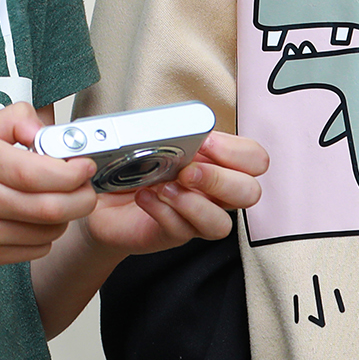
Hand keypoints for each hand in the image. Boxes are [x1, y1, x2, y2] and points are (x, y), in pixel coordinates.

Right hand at [0, 102, 96, 270]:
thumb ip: (15, 120)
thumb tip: (49, 132)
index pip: (40, 172)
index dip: (73, 172)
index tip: (84, 165)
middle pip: (52, 208)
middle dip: (82, 198)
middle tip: (86, 187)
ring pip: (47, 232)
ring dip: (66, 217)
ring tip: (60, 201)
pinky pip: (32, 251)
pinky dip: (46, 237)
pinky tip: (36, 221)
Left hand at [83, 131, 267, 256]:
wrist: (103, 197)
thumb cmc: (132, 163)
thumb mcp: (152, 137)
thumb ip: (171, 130)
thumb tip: (176, 125)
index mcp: (217, 160)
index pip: (254, 158)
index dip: (237, 152)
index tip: (206, 141)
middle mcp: (214, 191)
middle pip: (250, 193)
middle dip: (220, 180)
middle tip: (187, 171)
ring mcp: (196, 215)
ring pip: (222, 224)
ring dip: (192, 203)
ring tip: (163, 187)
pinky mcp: (174, 234)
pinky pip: (182, 231)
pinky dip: (162, 211)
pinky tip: (144, 196)